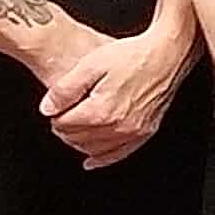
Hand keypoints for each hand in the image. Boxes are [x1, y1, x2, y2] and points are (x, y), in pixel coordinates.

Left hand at [38, 15, 190, 167]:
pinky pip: (119, 154)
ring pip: (95, 149)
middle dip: (65, 127)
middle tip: (64, 113)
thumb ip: (64, 89)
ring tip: (75, 128)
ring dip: (80, 141)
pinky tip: (92, 160)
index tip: (56, 105)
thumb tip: (47, 108)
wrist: (167, 54)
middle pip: (77, 138)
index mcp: (101, 111)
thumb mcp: (90, 65)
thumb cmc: (133, 56)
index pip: (64, 124)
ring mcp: (133, 132)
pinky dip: (103, 159)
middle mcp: (118, 127)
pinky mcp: (146, 131)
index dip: (55, 113)